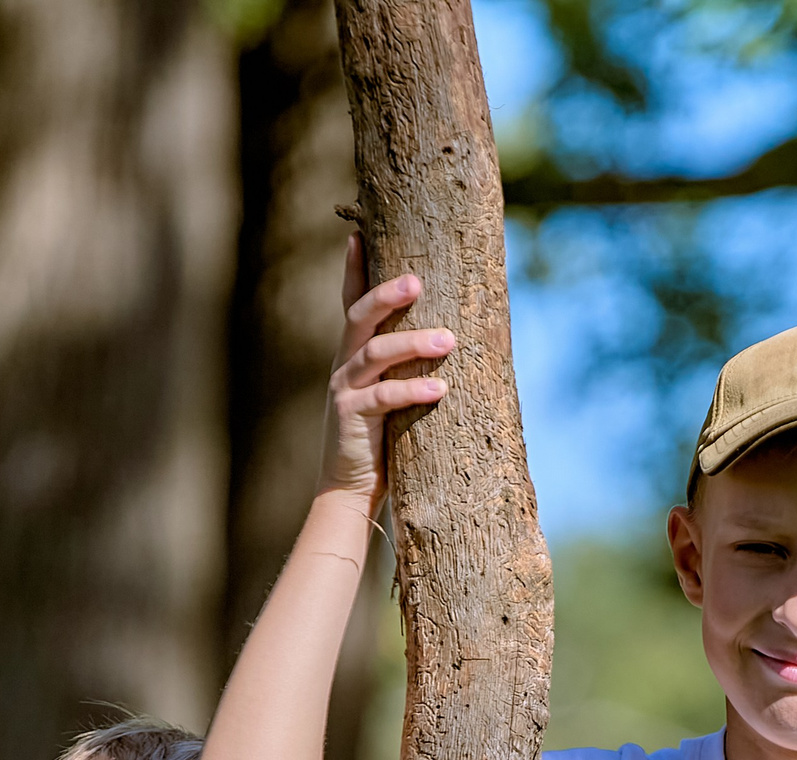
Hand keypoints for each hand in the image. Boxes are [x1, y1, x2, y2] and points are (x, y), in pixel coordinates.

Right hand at [321, 233, 455, 501]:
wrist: (348, 488)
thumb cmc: (380, 437)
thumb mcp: (388, 393)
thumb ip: (404, 365)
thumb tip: (452, 334)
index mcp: (353, 353)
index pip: (351, 302)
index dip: (353, 269)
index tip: (357, 234)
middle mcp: (344, 363)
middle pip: (360, 316)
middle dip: (387, 295)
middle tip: (418, 281)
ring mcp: (345, 389)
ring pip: (375, 353)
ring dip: (413, 343)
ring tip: (448, 341)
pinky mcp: (351, 417)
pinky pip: (384, 398)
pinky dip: (413, 391)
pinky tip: (440, 390)